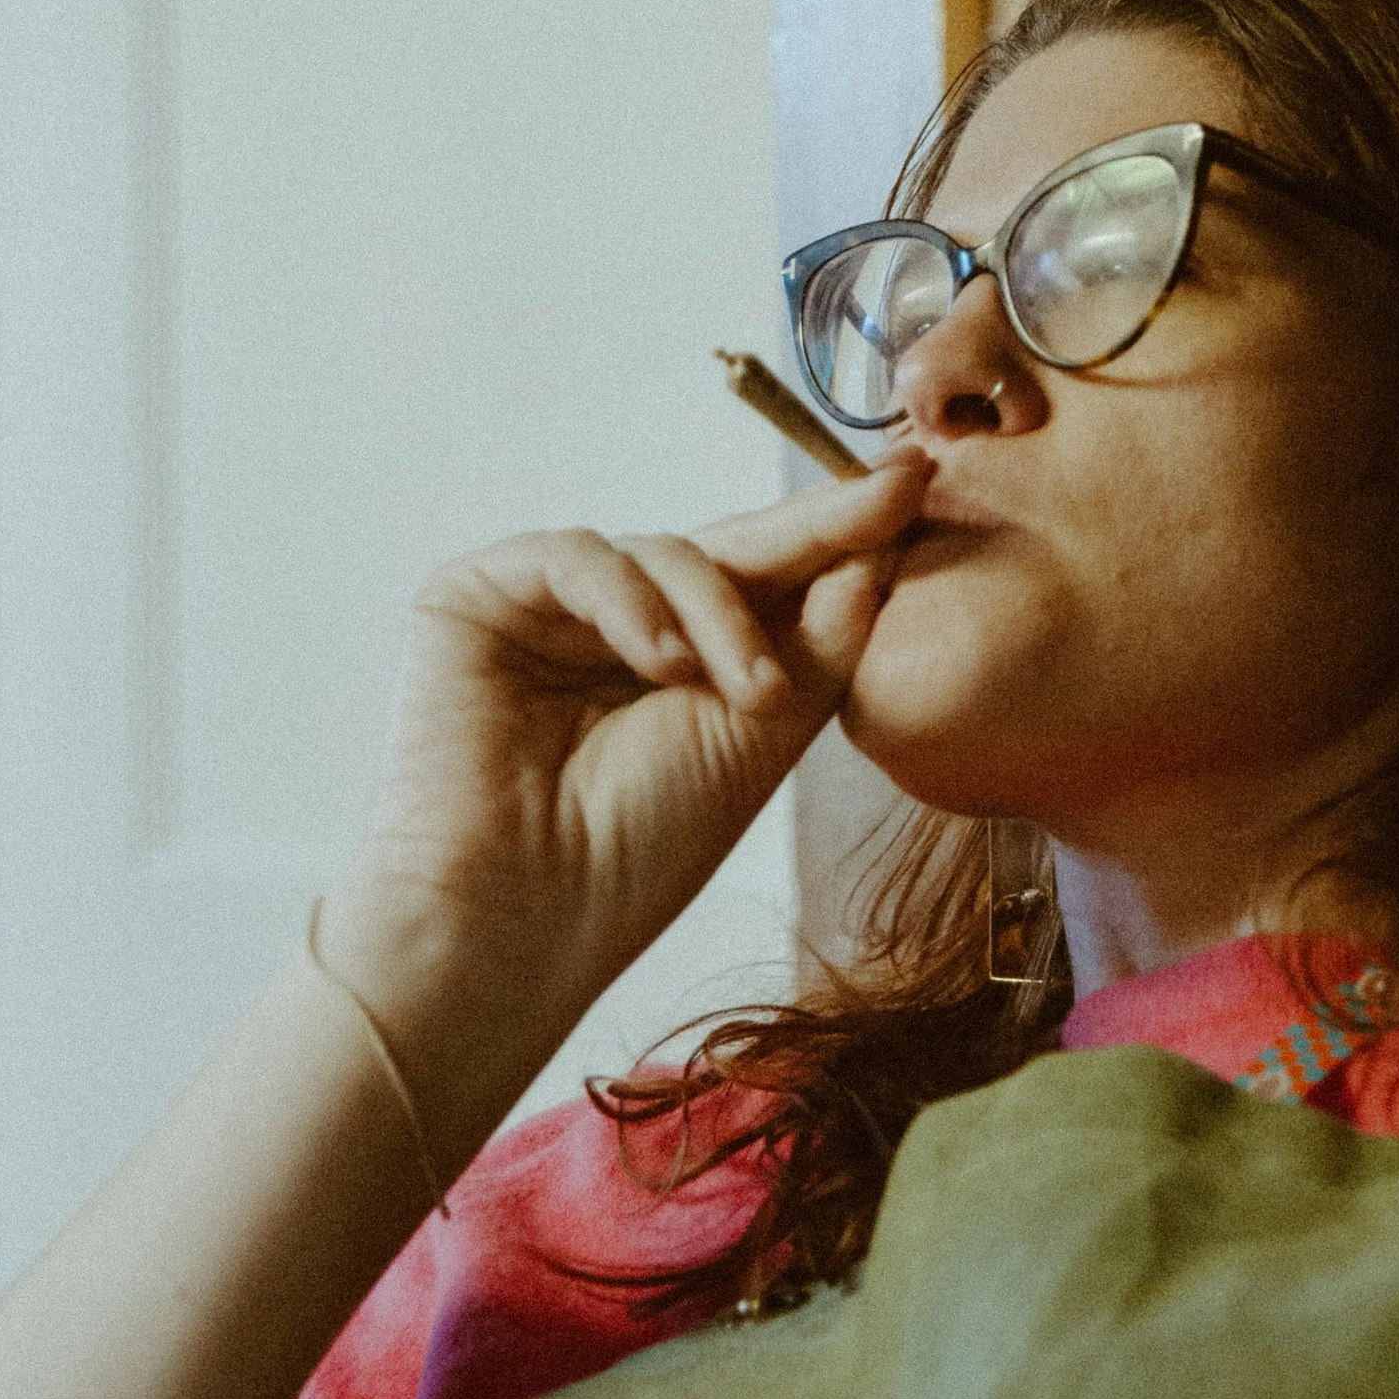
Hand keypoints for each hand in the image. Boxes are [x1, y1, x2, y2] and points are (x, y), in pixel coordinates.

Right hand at [317, 454, 929, 1096]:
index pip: (769, 577)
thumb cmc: (640, 846)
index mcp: (681, 658)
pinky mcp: (478, 595)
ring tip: (748, 695)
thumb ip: (822, 634)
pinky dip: (630, 600)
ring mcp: (547, 607)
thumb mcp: (764, 730)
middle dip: (816, 527)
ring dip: (721, 614)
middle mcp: (617, 622)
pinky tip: (662, 665)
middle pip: (727, 545)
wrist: (522, 919)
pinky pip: (578, 555)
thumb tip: (884, 541)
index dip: (844, 529)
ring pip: (665, 550)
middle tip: (895, 494)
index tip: (920, 479)